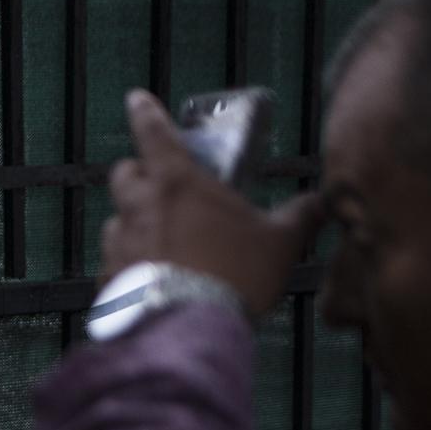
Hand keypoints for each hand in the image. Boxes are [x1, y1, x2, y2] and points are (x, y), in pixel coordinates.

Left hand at [101, 89, 325, 318]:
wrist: (189, 330)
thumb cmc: (236, 276)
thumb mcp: (280, 243)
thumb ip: (301, 216)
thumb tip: (323, 202)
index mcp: (177, 183)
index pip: (153, 132)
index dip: (145, 112)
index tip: (137, 99)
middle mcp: (138, 208)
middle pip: (123, 175)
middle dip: (137, 175)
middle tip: (159, 187)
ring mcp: (119, 245)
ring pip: (116, 222)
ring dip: (133, 226)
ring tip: (162, 246)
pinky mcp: (108, 282)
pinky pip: (113, 267)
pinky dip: (128, 269)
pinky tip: (151, 285)